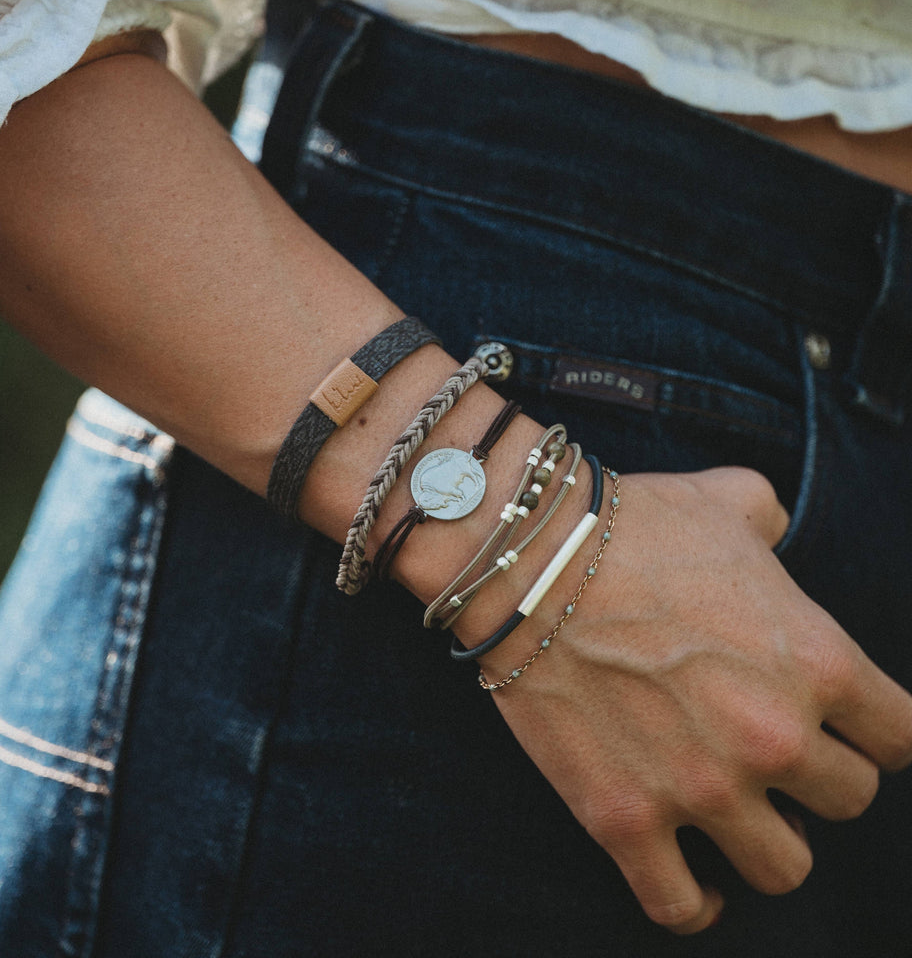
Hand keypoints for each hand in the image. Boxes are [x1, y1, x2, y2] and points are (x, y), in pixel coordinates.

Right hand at [478, 467, 911, 933]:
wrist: (529, 562)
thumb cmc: (631, 526)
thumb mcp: (728, 500)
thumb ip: (774, 520)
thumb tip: (776, 530)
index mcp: (818, 662)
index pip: (902, 738)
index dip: (872, 732)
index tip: (841, 726)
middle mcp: (774, 738)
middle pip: (849, 801)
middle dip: (817, 777)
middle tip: (770, 752)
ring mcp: (701, 789)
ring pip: (785, 867)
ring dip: (768, 840)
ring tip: (737, 814)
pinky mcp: (626, 820)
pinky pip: (681, 905)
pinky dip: (695, 902)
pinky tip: (693, 880)